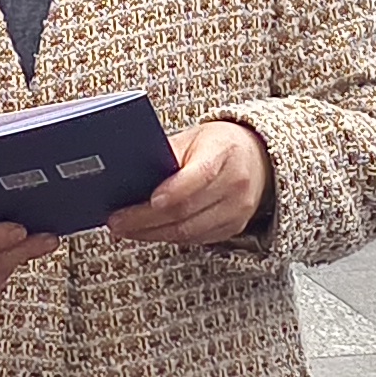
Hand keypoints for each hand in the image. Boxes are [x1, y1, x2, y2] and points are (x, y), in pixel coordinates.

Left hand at [102, 119, 271, 250]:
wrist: (257, 159)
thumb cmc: (218, 145)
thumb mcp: (194, 137)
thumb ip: (167, 154)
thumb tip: (128, 173)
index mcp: (224, 152)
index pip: (198, 176)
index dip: (172, 191)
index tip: (147, 200)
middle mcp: (235, 184)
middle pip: (186, 210)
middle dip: (145, 220)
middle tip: (118, 221)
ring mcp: (237, 209)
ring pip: (188, 231)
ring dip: (152, 234)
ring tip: (126, 230)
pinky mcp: (234, 227)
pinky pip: (196, 239)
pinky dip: (169, 237)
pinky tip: (149, 232)